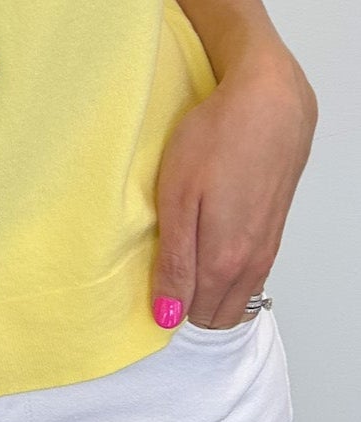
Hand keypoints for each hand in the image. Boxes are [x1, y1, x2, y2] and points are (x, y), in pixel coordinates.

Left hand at [151, 45, 317, 326]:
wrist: (270, 105)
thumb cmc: (216, 141)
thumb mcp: (178, 200)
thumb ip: (175, 262)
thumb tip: (168, 316)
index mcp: (224, 261)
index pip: (194, 316)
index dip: (168, 308)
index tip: (146, 286)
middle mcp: (251, 263)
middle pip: (218, 314)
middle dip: (189, 305)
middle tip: (161, 272)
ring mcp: (267, 248)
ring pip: (237, 295)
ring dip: (210, 289)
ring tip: (182, 256)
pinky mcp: (274, 229)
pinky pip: (250, 273)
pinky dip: (228, 272)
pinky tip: (209, 242)